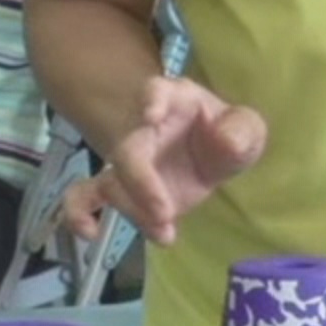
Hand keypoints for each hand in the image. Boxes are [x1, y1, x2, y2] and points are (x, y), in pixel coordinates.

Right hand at [91, 76, 267, 245]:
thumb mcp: (245, 128)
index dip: (150, 101)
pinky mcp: (120, 190)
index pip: (157, 92)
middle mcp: (143, 129)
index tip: (150, 116)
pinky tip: (91, 233)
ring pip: (111, 183)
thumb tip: (225, 141)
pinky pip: (85, 198)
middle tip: (165, 213)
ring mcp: (128, 162)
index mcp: (174, 101)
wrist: (210, 156)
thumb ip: (241, 130)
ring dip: (131, 211)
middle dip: (141, 184)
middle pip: (128, 152)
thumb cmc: (225, 134)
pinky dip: (79, 215)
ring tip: (164, 233)